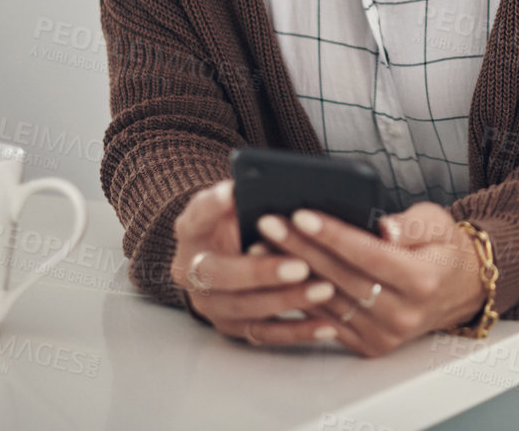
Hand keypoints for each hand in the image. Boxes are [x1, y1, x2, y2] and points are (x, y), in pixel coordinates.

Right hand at [168, 180, 340, 340]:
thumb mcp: (239, 201)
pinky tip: (327, 325)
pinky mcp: (232, 327)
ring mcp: (210, 303)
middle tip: (300, 266)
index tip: (236, 192)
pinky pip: (265, 334)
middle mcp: (191, 270)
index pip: (197, 214)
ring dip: (287, 301)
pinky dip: (297, 331)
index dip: (215, 204)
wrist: (223, 252)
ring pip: (244, 308)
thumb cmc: (241, 220)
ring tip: (324, 290)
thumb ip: (253, 195)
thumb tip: (282, 185)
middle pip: (218, 274)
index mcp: (192, 230)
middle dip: (261, 272)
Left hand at [248, 201, 489, 356]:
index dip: (333, 235)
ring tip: (262, 247)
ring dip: (291, 274)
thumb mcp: (438, 223)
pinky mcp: (371, 345)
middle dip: (300, 248)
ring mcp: (386, 334)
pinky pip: (328, 321)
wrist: (460, 288)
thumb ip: (410, 225)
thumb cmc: (444, 248)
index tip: (301, 215)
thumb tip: (383, 227)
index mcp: (423, 280)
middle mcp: (404, 313)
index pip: (369, 255)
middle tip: (268, 224)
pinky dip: (301, 297)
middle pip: (341, 277)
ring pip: (329, 301)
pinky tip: (279, 276)